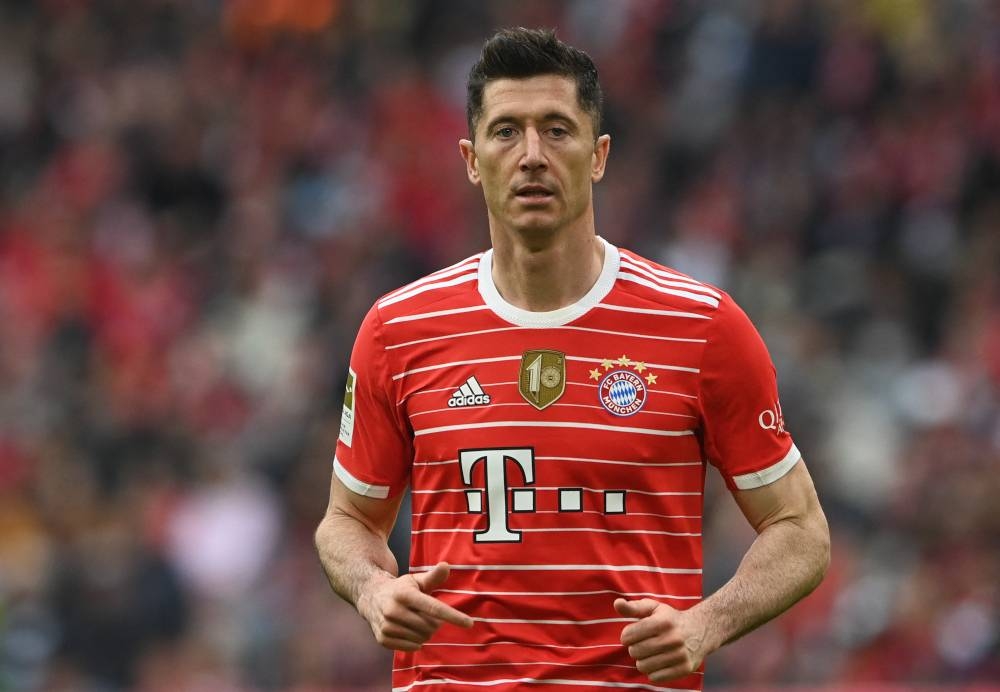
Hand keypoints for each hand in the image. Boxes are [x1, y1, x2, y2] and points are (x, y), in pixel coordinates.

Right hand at [357, 562, 472, 650]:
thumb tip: (447, 565)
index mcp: (405, 593)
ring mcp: (387, 626)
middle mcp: (394, 610)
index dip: (453, 616)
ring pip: (422, 638)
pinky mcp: (383, 639)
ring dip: (425, 633)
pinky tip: (409, 631)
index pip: (434, 607)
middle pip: (430, 625)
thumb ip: (433, 576)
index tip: (469, 623)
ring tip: (418, 622)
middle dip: (436, 623)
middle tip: (429, 616)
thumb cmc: (400, 589)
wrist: (370, 597)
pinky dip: (415, 642)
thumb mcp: (415, 580)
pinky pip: (411, 647)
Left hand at [614, 598, 709, 681]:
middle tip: (644, 643)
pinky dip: (653, 671)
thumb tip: (617, 603)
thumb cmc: (670, 619)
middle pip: (634, 652)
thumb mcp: (653, 608)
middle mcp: (672, 639)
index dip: (627, 635)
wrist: (701, 631)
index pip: (628, 636)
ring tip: (651, 653)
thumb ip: (633, 607)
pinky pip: (655, 677)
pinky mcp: (685, 669)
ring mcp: (680, 655)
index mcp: (662, 622)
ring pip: (643, 666)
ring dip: (643, 660)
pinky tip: (660, 661)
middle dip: (635, 648)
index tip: (634, 633)